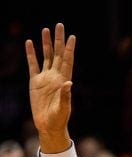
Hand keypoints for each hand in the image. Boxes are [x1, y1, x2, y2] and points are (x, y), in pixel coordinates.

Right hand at [25, 23, 75, 152]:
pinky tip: (29, 43)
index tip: (72, 37)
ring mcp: (45, 78)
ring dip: (46, 44)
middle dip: (58, 40)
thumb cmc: (59, 118)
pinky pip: (32, 65)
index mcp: (64, 80)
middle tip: (60, 25)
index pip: (67, 61)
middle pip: (57, 54)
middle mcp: (55, 76)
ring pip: (46, 56)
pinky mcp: (34, 82)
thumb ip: (66, 95)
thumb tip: (68, 83)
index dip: (69, 49)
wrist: (48, 125)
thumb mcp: (64, 108)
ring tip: (45, 30)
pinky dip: (31, 54)